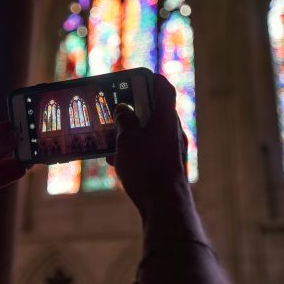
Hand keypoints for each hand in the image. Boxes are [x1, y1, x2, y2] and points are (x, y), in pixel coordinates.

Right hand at [107, 74, 190, 218]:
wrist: (164, 206)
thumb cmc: (147, 168)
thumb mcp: (127, 139)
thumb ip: (124, 120)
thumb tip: (123, 109)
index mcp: (166, 118)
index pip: (163, 88)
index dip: (150, 79)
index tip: (136, 77)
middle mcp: (173, 132)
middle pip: (155, 111)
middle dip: (134, 108)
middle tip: (116, 104)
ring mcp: (172, 150)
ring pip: (150, 133)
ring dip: (131, 131)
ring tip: (110, 133)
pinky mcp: (168, 167)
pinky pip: (149, 151)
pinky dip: (134, 150)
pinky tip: (115, 160)